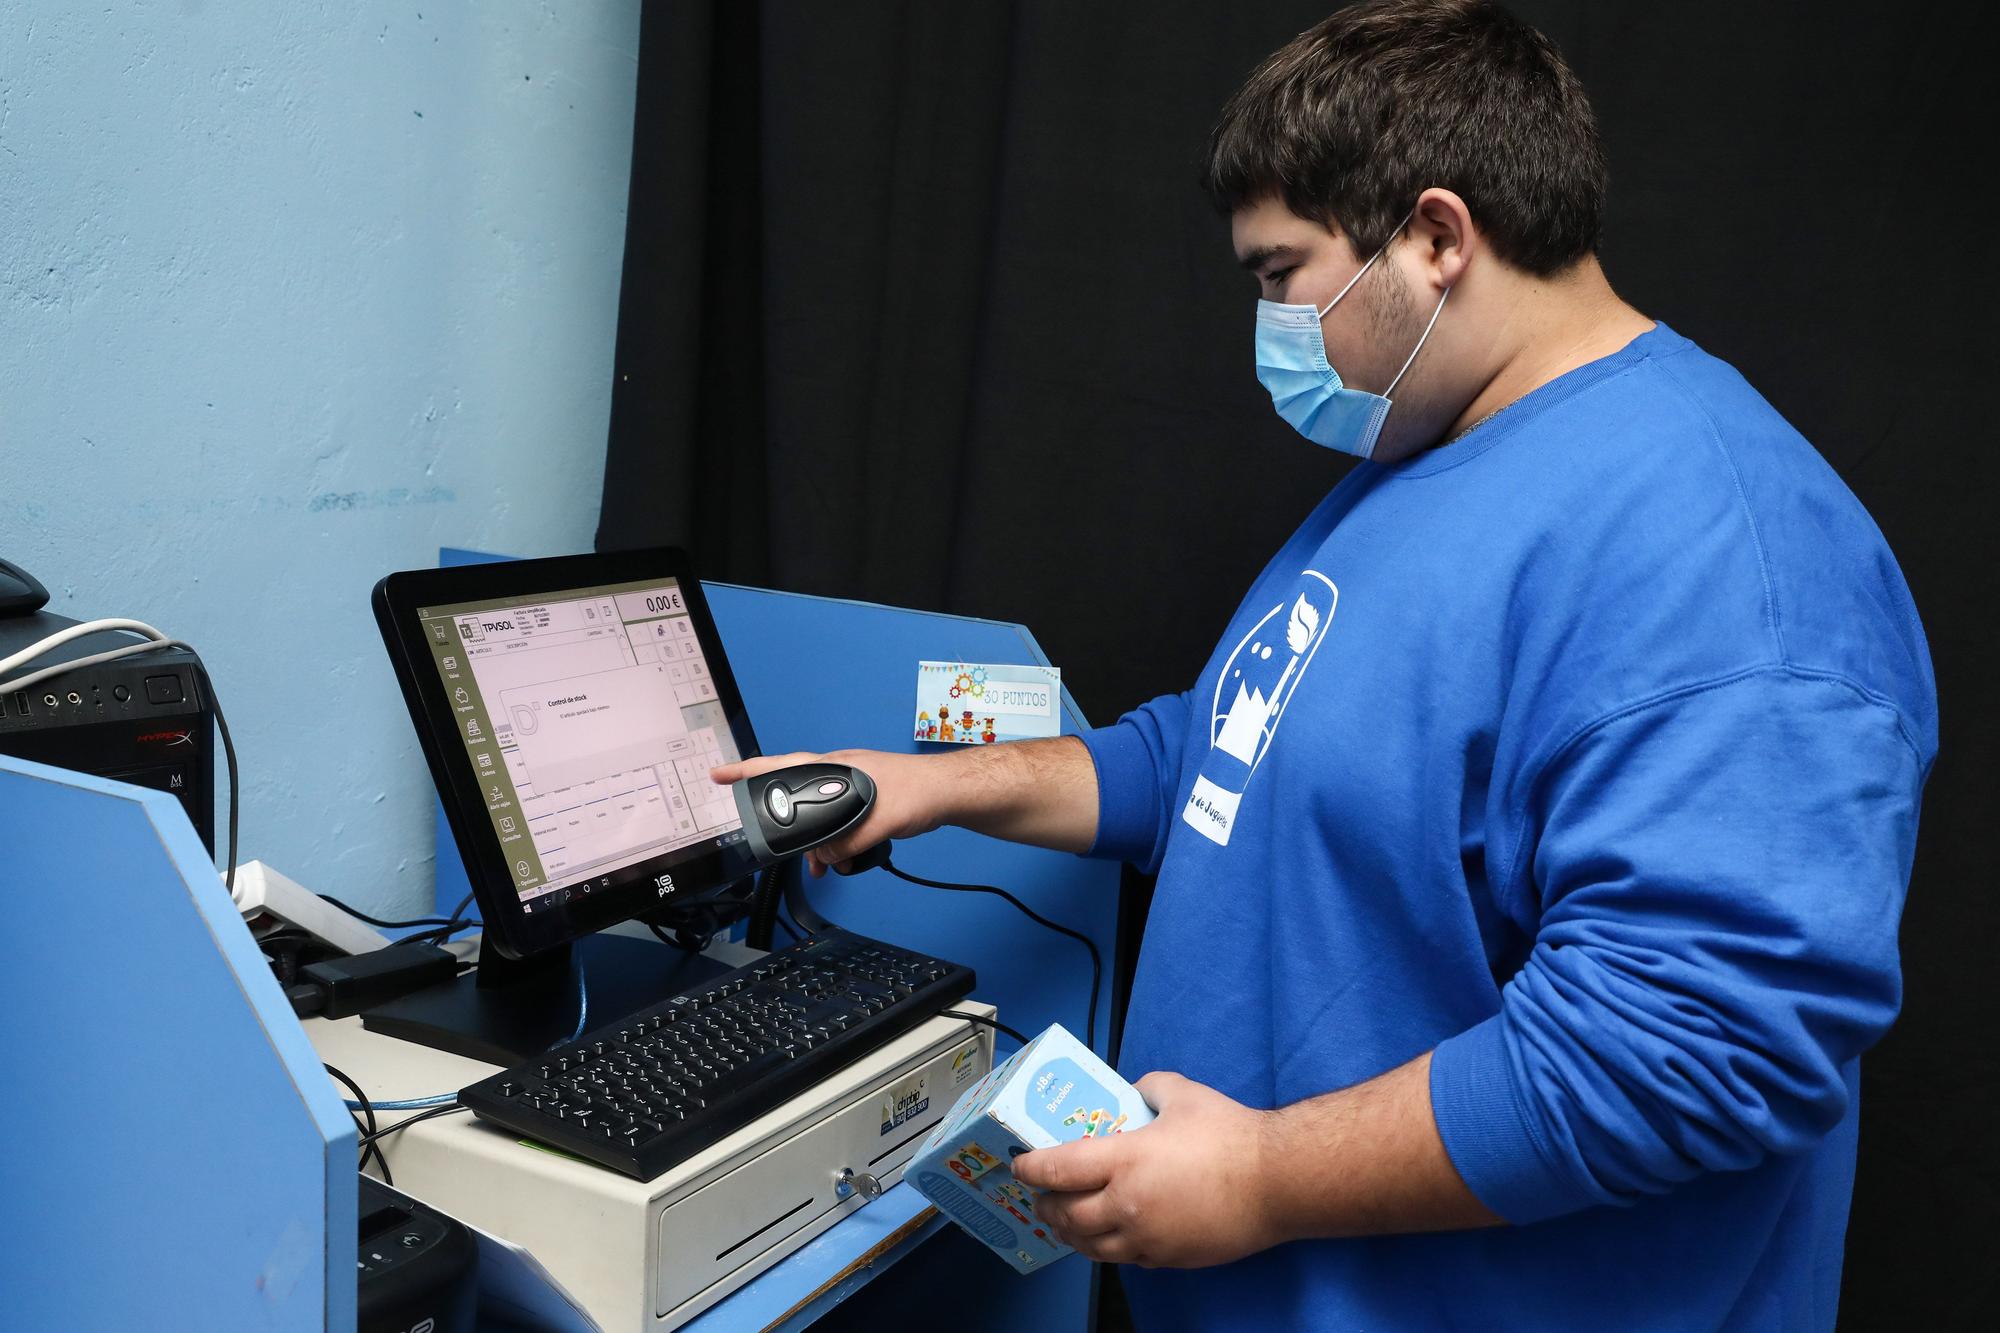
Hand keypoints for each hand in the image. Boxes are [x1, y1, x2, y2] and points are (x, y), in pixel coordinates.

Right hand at [708, 749, 952, 875]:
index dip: (744, 771)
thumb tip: (823, 859)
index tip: (717, 776)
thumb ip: (845, 842)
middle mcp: (835, 774)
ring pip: (816, 820)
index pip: (779, 766)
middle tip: (765, 843)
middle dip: (780, 825)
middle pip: (792, 798)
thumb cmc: (917, 792)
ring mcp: (848, 788)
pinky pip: (836, 828)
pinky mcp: (863, 805)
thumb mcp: (877, 821)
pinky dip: (836, 847)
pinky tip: (841, 864)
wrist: (947, 794)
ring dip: (815, 845)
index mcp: (831, 766)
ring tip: (818, 868)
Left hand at [1011, 1072, 1282, 1267]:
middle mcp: (1127, 1205)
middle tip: (1038, 1195)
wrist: (1277, 1182)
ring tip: (1064, 1221)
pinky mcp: (1169, 1258)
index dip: (1031, 1168)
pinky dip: (1105, 1246)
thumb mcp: (1181, 1093)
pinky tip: (1107, 1236)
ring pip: (1090, 1246)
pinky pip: (1124, 1258)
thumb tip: (1133, 1093)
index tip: (1020, 1165)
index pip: (1057, 1169)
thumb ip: (1147, 1088)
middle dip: (1044, 1205)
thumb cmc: (1231, 1136)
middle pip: (1066, 1215)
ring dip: (1069, 1233)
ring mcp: (1147, 1238)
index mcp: (1124, 1161)